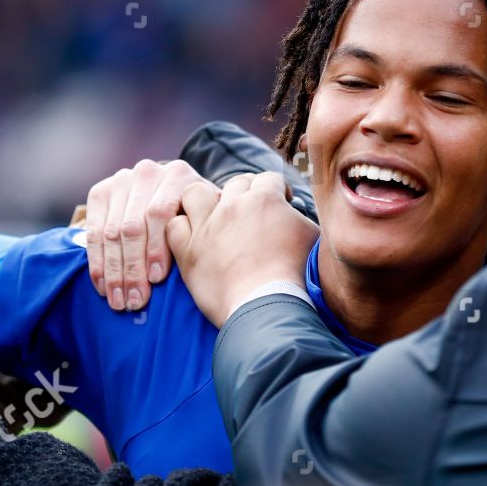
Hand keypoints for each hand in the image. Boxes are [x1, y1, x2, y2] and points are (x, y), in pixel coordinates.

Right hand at [84, 159, 211, 310]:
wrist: (172, 193)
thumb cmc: (198, 217)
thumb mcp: (209, 217)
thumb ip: (206, 229)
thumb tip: (207, 259)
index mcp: (178, 175)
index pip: (160, 214)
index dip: (156, 248)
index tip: (156, 279)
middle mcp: (148, 172)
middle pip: (133, 226)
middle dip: (132, 268)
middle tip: (135, 300)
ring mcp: (121, 180)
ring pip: (111, 233)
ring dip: (114, 272)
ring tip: (119, 301)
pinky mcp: (100, 193)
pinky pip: (93, 232)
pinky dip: (98, 263)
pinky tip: (103, 287)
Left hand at [167, 173, 318, 326]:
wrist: (268, 307)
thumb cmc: (297, 276)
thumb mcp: (312, 238)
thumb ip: (302, 217)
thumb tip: (298, 212)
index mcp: (264, 199)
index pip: (269, 179)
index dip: (277, 190)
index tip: (281, 204)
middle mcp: (232, 206)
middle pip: (235, 183)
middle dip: (245, 194)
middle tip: (251, 214)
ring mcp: (206, 227)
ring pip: (194, 192)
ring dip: (205, 200)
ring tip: (214, 216)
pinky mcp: (188, 252)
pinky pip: (174, 226)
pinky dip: (182, 229)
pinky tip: (193, 239)